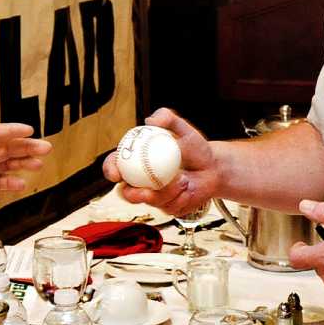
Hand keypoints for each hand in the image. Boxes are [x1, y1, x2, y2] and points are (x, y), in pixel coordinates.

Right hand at [100, 109, 223, 214]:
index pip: (115, 165)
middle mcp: (140, 180)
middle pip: (126, 193)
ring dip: (167, 191)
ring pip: (150, 201)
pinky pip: (168, 207)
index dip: (110, 170)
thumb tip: (150, 120)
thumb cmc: (195, 147)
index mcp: (136, 160)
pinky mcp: (166, 207)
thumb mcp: (183, 128)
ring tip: (184, 179)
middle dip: (134, 195)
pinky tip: (189, 187)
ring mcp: (153, 195)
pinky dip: (180, 197)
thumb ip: (167, 117)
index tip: (116, 174)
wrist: (213, 167)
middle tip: (148, 191)